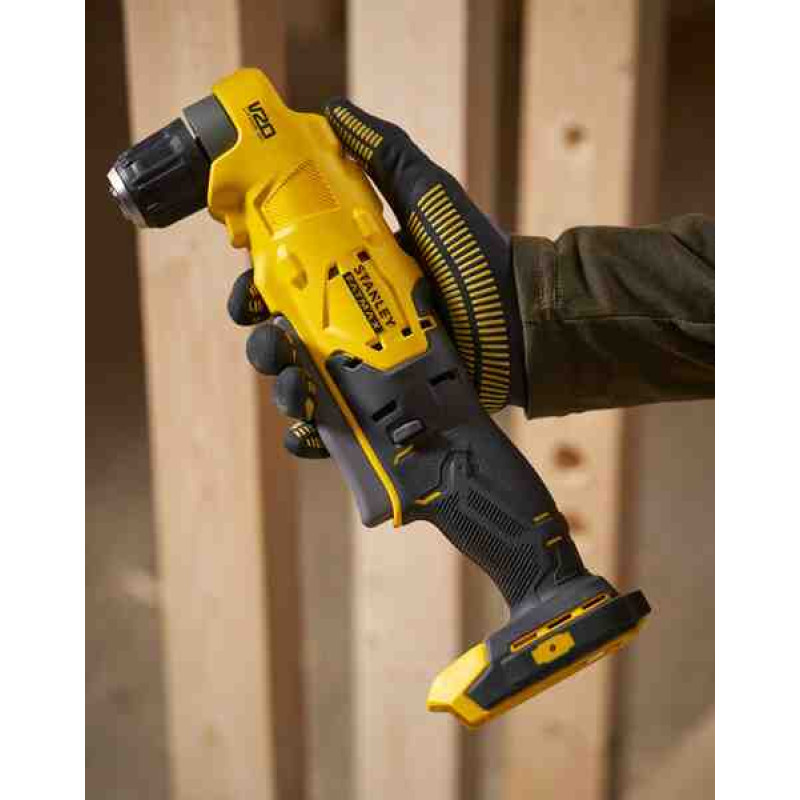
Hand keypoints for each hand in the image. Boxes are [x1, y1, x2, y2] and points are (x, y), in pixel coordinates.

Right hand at [228, 98, 525, 458]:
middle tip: (268, 336)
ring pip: (300, 386)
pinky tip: (306, 430)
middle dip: (260, 343)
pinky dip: (311, 435)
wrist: (523, 324)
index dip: (256, 288)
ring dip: (279, 387)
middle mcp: (352, 327)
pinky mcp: (384, 410)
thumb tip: (332, 109)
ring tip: (290, 380)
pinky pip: (336, 429)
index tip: (247, 285)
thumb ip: (385, 155)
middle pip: (283, 341)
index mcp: (350, 280)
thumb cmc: (477, 260)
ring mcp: (366, 371)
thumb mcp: (428, 197)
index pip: (286, 285)